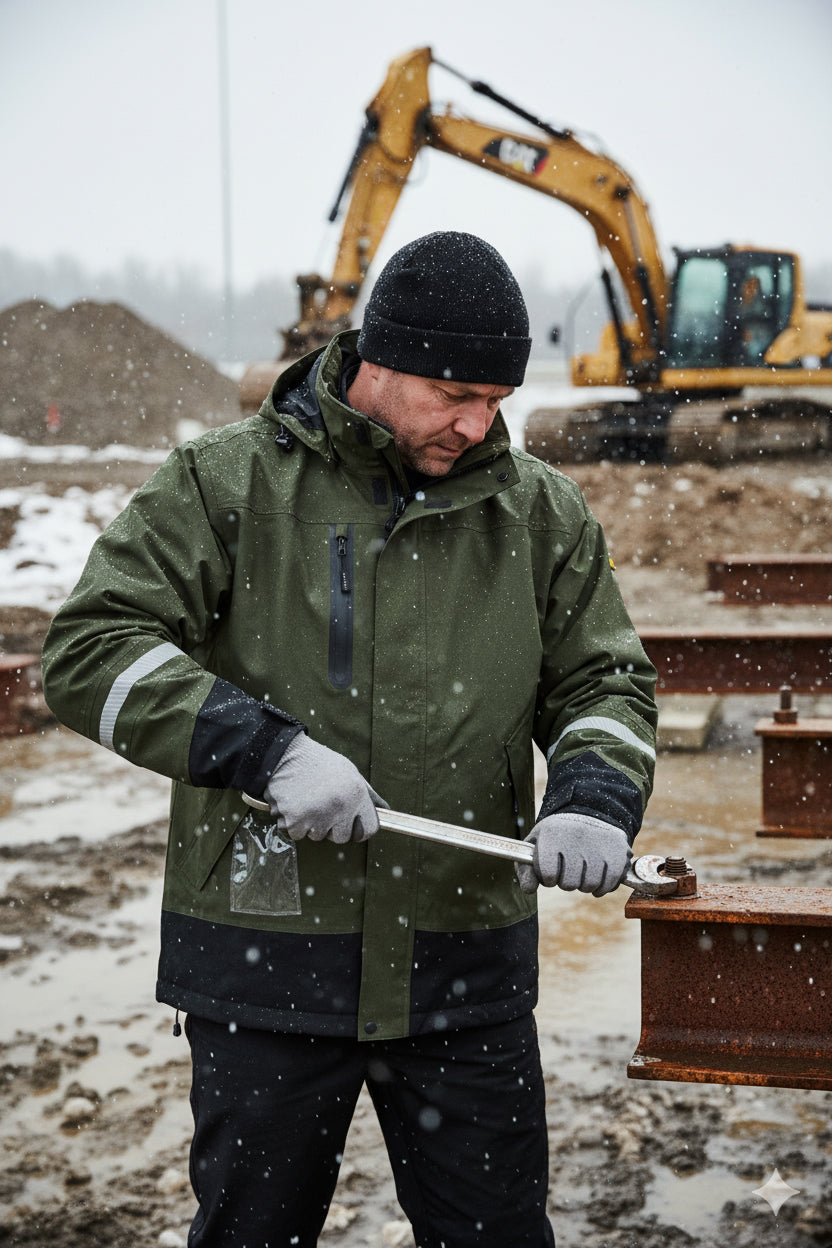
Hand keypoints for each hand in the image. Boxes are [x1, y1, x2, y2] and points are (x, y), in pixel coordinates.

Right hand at [264, 734, 386, 843]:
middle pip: (342, 837)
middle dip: (332, 826)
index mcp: (356, 794)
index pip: (369, 830)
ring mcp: (318, 816)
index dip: (360, 829)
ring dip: (311, 824)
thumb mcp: (350, 772)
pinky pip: (297, 834)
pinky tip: (294, 804)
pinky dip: (293, 823)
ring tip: (307, 800)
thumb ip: (368, 794)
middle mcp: (340, 807)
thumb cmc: (319, 763)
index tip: (352, 824)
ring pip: (317, 836)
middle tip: (322, 805)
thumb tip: (385, 810)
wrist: (285, 754)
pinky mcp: (296, 820)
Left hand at [514, 812, 630, 896]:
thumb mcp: (537, 843)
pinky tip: (596, 881)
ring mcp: (598, 844)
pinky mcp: (617, 851)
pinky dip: (602, 888)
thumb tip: (528, 890)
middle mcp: (576, 837)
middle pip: (569, 883)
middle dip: (566, 882)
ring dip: (584, 885)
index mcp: (552, 834)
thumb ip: (527, 869)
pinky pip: (610, 882)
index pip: (548, 874)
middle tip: (568, 872)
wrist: (589, 811)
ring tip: (582, 873)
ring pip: (590, 885)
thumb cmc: (558, 834)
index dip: (548, 879)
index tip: (550, 872)